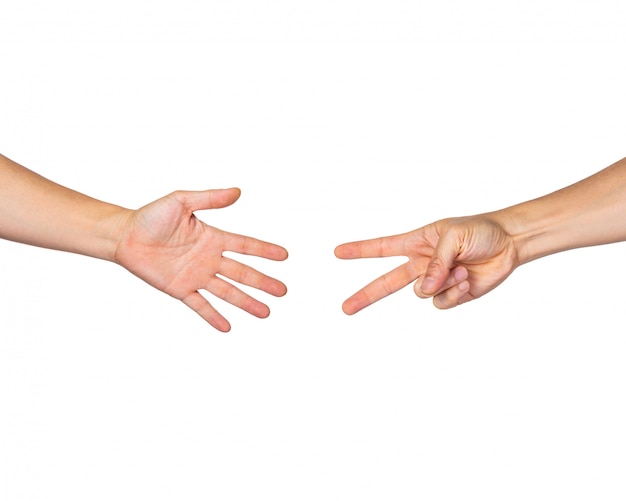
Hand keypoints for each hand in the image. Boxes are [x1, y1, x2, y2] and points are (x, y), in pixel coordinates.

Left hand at [114, 188, 287, 330]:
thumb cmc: (151, 216)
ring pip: (227, 292)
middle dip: (263, 282)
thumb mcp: (181, 200)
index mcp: (212, 238)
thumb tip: (238, 192)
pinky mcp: (180, 289)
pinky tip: (227, 327)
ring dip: (246, 302)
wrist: (124, 236)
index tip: (284, 256)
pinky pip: (200, 305)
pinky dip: (213, 317)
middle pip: (242, 273)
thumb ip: (210, 198)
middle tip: (282, 291)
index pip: (245, 245)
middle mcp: (209, 259)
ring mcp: (196, 276)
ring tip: (265, 312)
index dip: (265, 250)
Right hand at [334, 215, 519, 313]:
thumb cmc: (480, 231)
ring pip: (421, 294)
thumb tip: (423, 290)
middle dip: (365, 296)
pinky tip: (465, 281)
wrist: (510, 244)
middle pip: (386, 283)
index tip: (338, 252)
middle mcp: (422, 264)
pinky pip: (441, 303)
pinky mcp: (452, 295)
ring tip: (460, 270)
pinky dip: (452, 294)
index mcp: (417, 243)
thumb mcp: (453, 237)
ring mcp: (436, 281)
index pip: (381, 248)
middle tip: (345, 308)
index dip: (359, 250)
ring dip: (440, 284)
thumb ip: (435, 263)